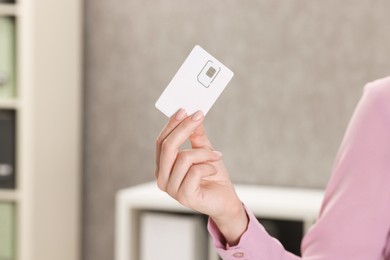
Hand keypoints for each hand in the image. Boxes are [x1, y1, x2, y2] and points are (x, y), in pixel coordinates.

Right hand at [155, 109, 247, 244]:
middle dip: (184, 128)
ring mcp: (171, 189)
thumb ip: (196, 136)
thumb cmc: (213, 176)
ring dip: (204, 153)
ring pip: (184, 158)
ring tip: (216, 156)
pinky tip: (214, 170)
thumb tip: (193, 116)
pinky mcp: (184, 196)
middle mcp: (162, 178)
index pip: (161, 142)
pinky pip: (195, 171)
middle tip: (199, 116)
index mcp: (163, 166)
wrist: (225, 200)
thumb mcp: (205, 151)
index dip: (172, 125)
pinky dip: (208, 166)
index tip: (185, 110)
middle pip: (167, 147)